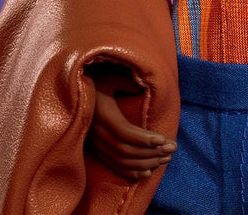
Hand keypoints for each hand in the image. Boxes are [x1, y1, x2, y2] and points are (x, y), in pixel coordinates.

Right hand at [84, 61, 176, 179]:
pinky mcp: (96, 149)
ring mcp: (95, 143)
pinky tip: (147, 172)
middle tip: (172, 149)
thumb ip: (126, 81)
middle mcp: (97, 132)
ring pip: (121, 160)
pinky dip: (131, 171)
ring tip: (166, 159)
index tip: (163, 139)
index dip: (143, 138)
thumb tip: (142, 87)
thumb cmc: (97, 80)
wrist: (75, 91)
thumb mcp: (111, 75)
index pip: (124, 132)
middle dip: (150, 152)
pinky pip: (113, 165)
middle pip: (125, 150)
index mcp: (102, 114)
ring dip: (145, 163)